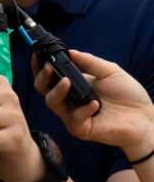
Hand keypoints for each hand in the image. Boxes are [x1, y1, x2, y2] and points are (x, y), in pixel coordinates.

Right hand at [33, 50, 153, 160]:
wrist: (145, 118)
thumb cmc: (128, 96)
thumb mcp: (109, 71)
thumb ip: (89, 62)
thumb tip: (70, 52)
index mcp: (73, 85)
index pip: (49, 76)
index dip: (40, 66)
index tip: (38, 54)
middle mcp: (69, 100)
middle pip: (43, 89)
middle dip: (42, 77)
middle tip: (49, 67)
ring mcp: (73, 115)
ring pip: (52, 103)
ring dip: (57, 91)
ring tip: (67, 81)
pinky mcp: (82, 129)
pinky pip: (74, 119)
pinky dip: (83, 110)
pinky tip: (95, 104)